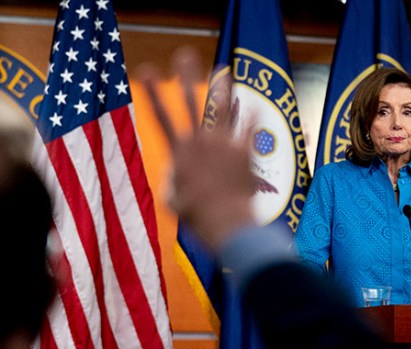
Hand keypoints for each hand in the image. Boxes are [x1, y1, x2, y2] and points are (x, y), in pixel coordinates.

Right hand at [136, 47, 255, 250]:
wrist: (225, 219)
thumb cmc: (197, 215)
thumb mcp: (174, 201)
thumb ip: (172, 184)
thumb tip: (173, 181)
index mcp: (181, 151)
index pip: (161, 115)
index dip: (151, 91)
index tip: (144, 70)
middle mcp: (202, 141)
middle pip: (192, 102)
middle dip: (186, 76)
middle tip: (183, 55)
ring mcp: (224, 144)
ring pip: (223, 108)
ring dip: (222, 87)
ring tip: (223, 70)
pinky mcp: (245, 151)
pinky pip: (250, 127)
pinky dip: (252, 115)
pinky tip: (254, 102)